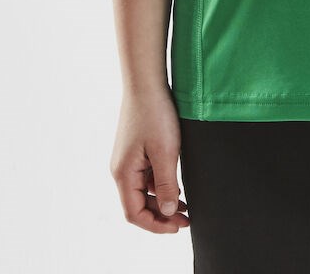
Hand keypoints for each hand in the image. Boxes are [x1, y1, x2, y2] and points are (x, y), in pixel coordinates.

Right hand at [109, 84, 190, 233]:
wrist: (146, 82)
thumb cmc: (154, 114)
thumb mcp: (166, 152)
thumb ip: (166, 185)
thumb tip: (168, 211)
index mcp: (123, 174)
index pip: (134, 214)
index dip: (157, 225)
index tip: (179, 226)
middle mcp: (121, 169)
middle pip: (138, 204)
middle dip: (162, 214)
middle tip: (187, 218)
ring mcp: (127, 158)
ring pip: (142, 190)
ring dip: (162, 199)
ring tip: (186, 203)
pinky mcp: (135, 149)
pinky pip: (145, 175)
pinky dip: (160, 184)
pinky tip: (176, 182)